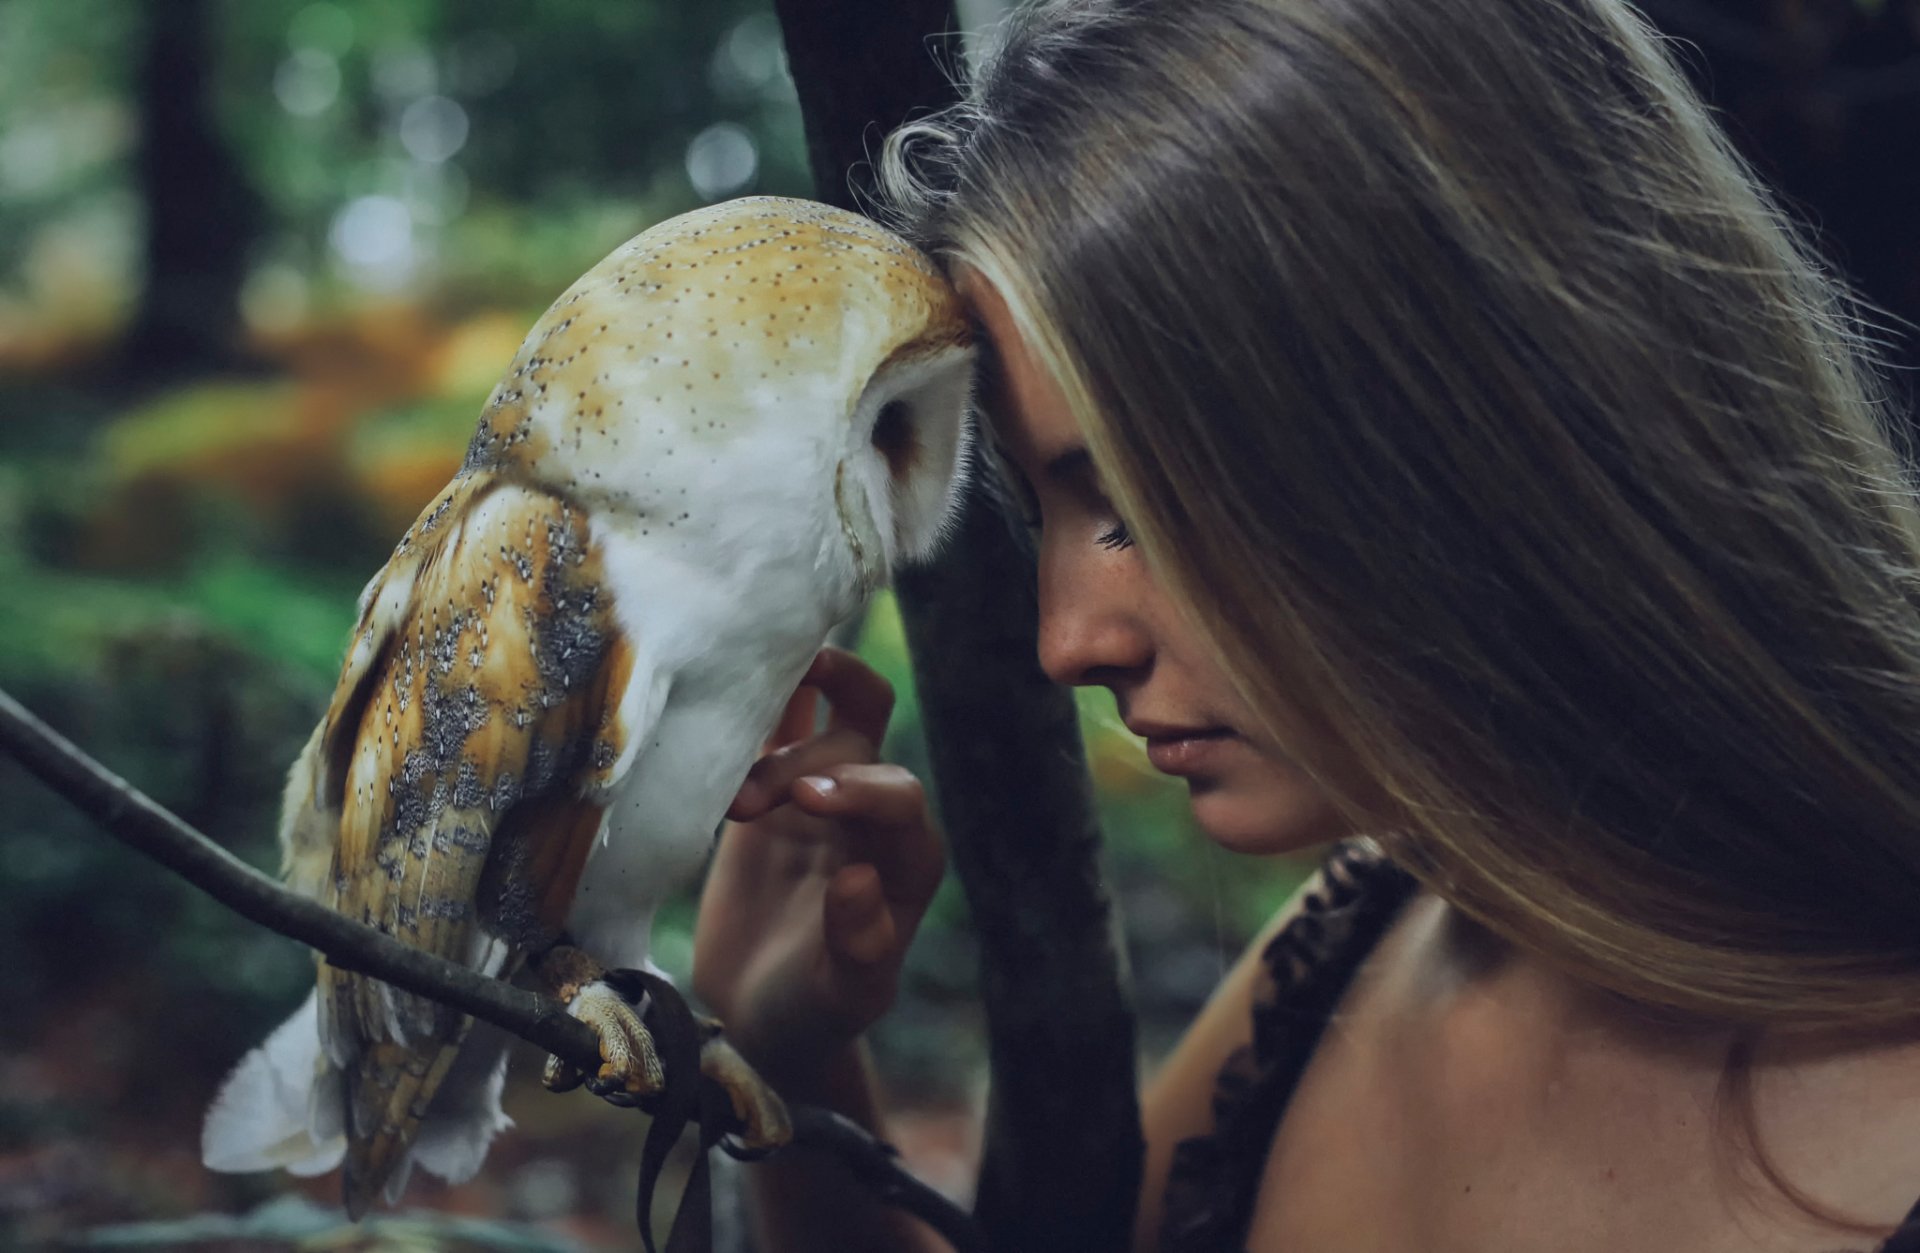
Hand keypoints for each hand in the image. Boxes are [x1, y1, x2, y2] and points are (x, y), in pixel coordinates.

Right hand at [692, 647, 944, 1088]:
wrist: (758, 1013)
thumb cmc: (815, 1011)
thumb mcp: (843, 998)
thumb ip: (860, 947)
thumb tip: (859, 879)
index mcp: (906, 859)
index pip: (901, 797)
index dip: (861, 787)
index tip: (805, 799)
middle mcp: (872, 811)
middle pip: (862, 736)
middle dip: (810, 754)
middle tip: (751, 798)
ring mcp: (821, 788)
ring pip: (823, 709)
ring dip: (775, 726)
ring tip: (728, 801)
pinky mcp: (772, 781)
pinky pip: (774, 721)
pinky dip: (755, 701)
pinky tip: (717, 705)